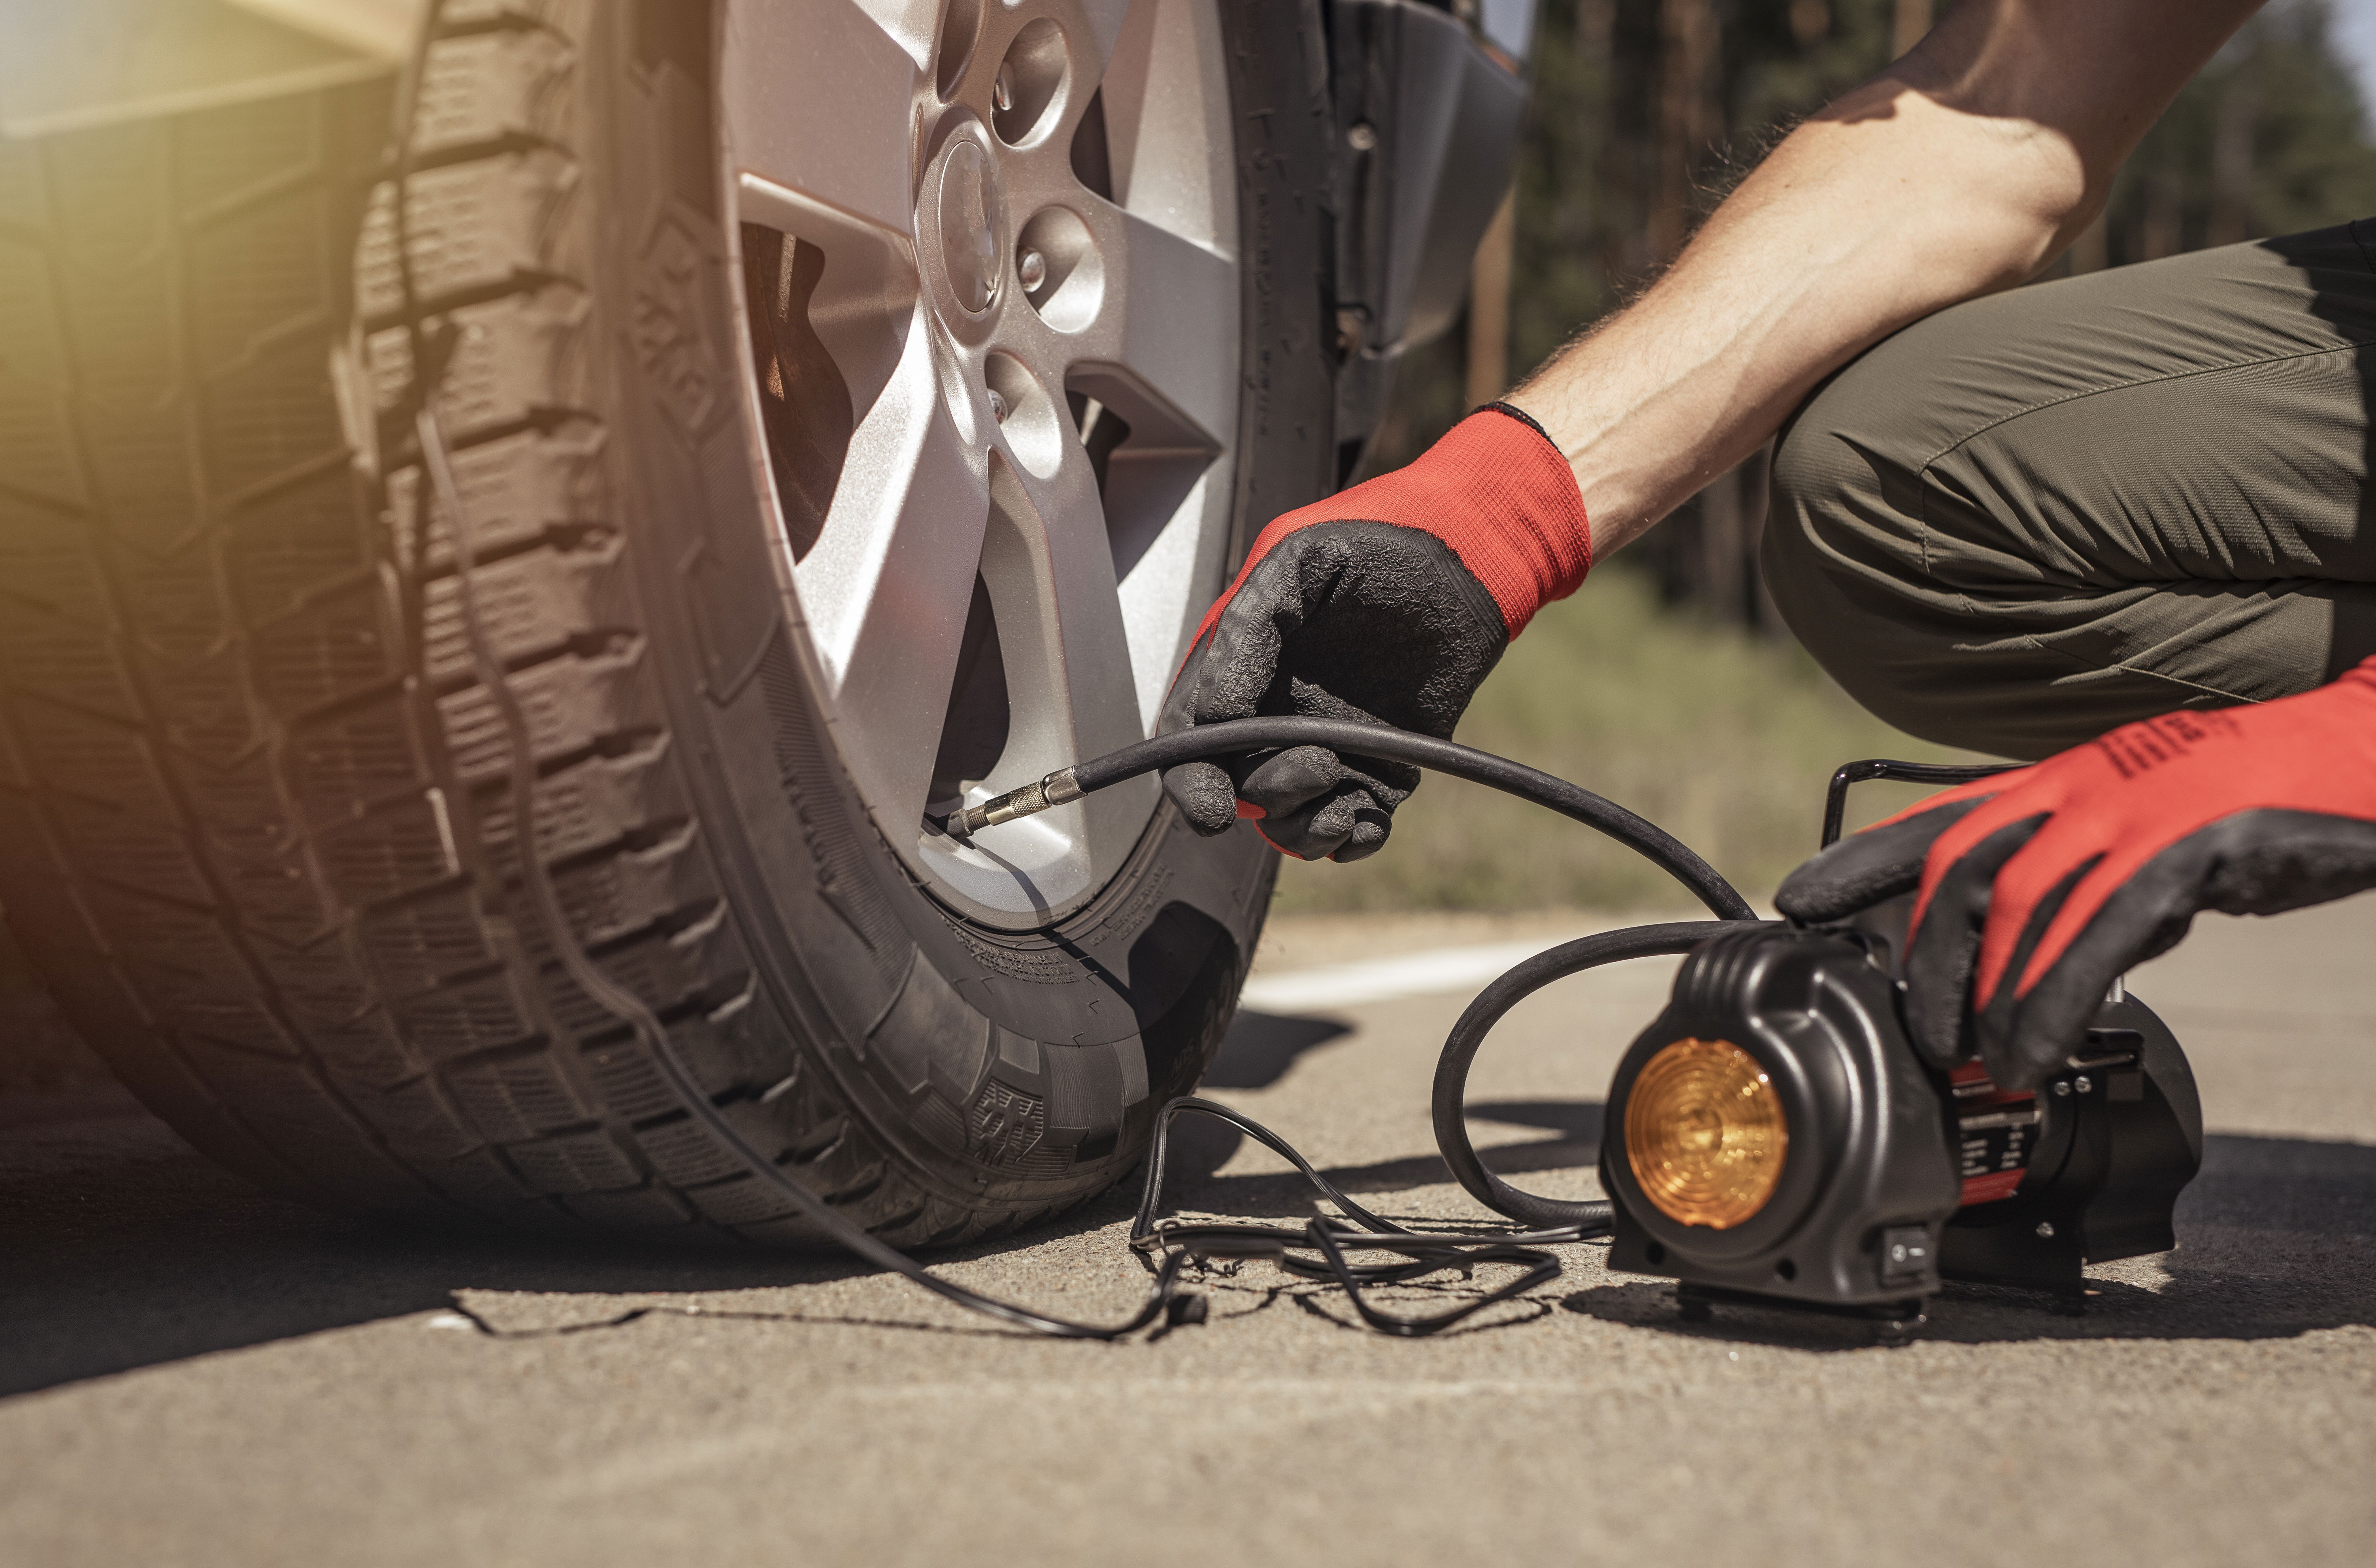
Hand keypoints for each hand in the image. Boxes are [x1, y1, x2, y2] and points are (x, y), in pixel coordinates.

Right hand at [1159, 406, 1590, 860]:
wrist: (1466, 557)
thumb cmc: (1377, 544)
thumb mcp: (1296, 560)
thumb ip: (1246, 628)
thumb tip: (1214, 713)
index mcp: (1241, 669)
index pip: (1190, 738)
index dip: (1189, 781)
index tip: (1210, 809)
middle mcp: (1276, 715)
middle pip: (1240, 786)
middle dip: (1266, 794)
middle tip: (1320, 759)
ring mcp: (1329, 745)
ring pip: (1290, 819)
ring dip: (1305, 825)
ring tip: (1341, 791)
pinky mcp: (1383, 768)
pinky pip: (1353, 825)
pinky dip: (1351, 839)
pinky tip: (1366, 819)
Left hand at [1776, 666, 2375, 1087]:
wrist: (2374, 753)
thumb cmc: (2273, 795)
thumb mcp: (2157, 826)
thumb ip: (2093, 870)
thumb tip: (2051, 940)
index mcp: (2072, 777)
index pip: (1945, 814)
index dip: (1865, 859)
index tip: (1797, 899)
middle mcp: (2088, 782)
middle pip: (1964, 867)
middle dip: (1923, 955)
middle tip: (1916, 1030)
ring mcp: (2140, 807)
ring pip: (2020, 903)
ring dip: (1986, 992)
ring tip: (1977, 1059)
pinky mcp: (2195, 842)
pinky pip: (2100, 931)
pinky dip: (2053, 997)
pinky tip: (2034, 1049)